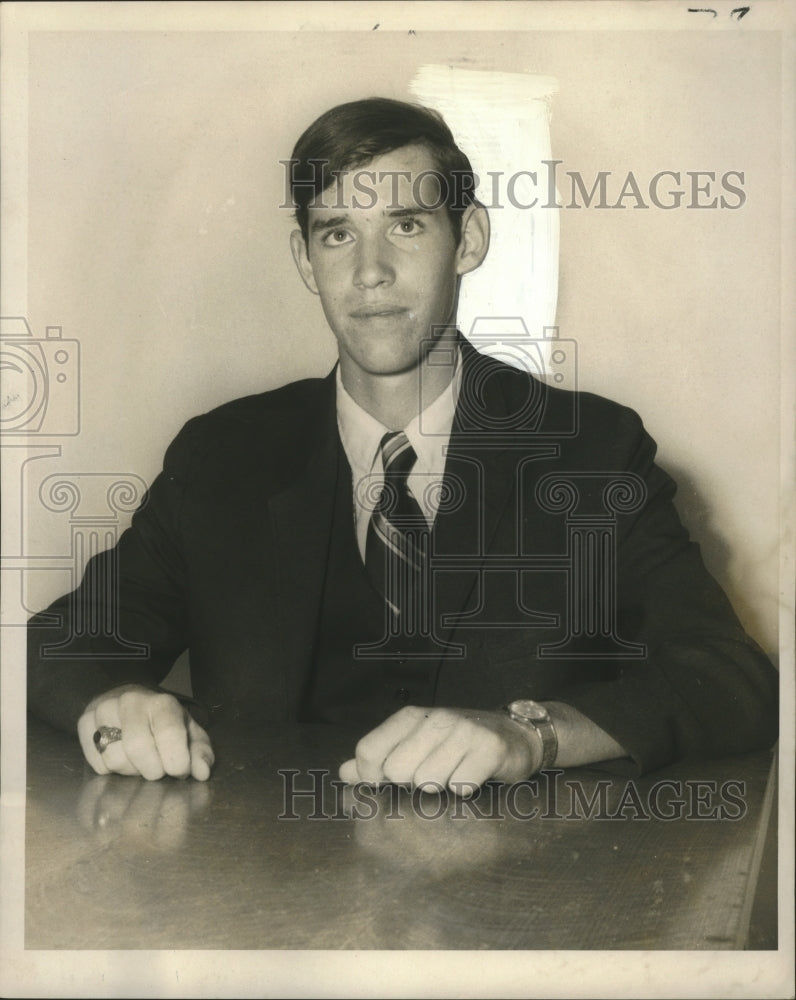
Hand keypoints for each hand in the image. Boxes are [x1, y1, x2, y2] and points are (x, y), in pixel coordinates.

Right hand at [77, 684, 214, 780]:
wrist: (130, 702)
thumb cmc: (164, 723)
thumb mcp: (189, 733)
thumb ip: (200, 752)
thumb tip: (202, 772)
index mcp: (162, 703)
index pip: (169, 733)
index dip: (176, 761)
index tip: (179, 771)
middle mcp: (131, 702)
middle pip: (138, 748)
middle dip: (152, 769)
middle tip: (159, 767)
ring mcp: (104, 710)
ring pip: (114, 759)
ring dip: (131, 770)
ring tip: (139, 760)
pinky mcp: (84, 723)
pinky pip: (97, 764)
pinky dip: (112, 770)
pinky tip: (121, 755)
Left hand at [338, 706, 540, 795]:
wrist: (514, 736)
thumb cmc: (458, 745)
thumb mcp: (415, 746)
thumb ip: (379, 758)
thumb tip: (344, 772)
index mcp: (410, 717)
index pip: (369, 749)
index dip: (370, 776)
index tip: (384, 785)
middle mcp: (435, 718)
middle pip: (397, 771)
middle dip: (411, 784)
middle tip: (432, 774)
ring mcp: (463, 731)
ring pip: (428, 782)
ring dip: (441, 788)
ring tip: (454, 773)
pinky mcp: (489, 748)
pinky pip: (460, 786)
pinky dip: (465, 789)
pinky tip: (473, 776)